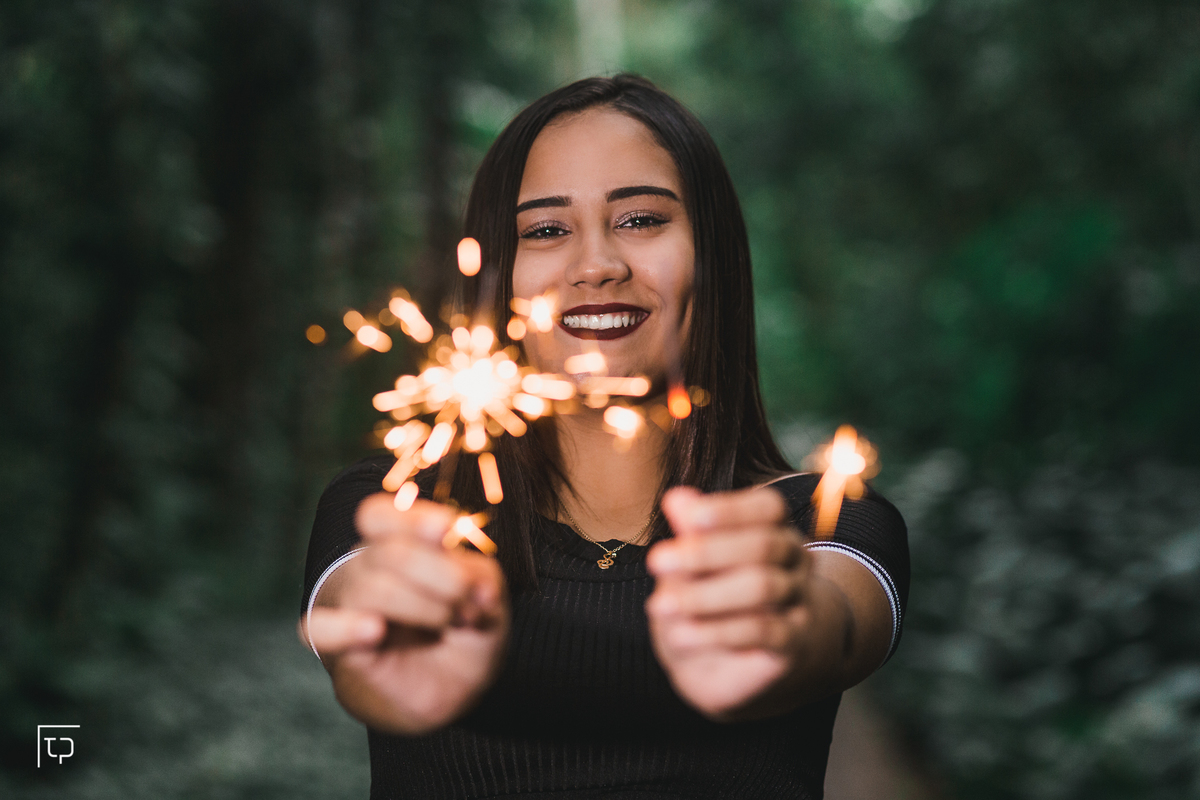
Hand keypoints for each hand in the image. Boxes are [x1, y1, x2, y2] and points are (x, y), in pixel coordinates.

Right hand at [300, 494, 508, 733]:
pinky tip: (375, 630)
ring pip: (371, 588)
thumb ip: (480, 579)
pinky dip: (344, 628)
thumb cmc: (462, 627)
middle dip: (443, 576)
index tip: (446, 528)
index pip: (378, 516)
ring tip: (451, 622)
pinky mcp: (342, 646)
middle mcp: (368, 567)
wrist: (445, 686)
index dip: (409, 519)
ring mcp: (352, 605)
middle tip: (469, 604)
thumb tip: (479, 587)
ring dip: (424, 606)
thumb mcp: (485, 596)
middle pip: (390, 552)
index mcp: (399, 542)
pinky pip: (318, 630)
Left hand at [647, 485, 815, 719]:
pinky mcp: (793, 641)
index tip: (690, 518)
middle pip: (763, 546)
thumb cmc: (708, 594)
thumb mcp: (692, 563)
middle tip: (656, 560)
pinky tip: (680, 634)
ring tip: (659, 605)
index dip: (731, 510)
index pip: (767, 508)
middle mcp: (794, 559)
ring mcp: (798, 599)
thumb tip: (675, 498)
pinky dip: (717, 631)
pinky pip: (763, 631)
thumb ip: (689, 532)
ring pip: (762, 587)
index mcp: (773, 528)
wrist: (726, 660)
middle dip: (707, 552)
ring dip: (705, 596)